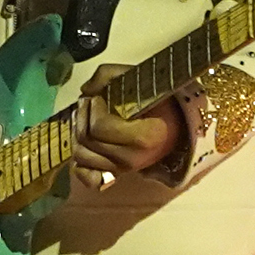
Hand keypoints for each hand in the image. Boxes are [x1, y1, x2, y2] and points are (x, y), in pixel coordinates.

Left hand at [71, 67, 183, 184]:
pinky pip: (89, 179)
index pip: (100, 127)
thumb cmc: (158, 99)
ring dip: (77, 133)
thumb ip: (106, 75)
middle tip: (88, 103)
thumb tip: (85, 90)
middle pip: (87, 140)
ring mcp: (123, 170)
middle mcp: (132, 159)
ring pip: (81, 156)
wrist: (177, 123)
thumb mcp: (137, 78)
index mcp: (143, 136)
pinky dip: (80, 165)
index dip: (93, 108)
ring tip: (85, 118)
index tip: (100, 97)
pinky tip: (84, 145)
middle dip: (82, 116)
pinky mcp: (116, 175)